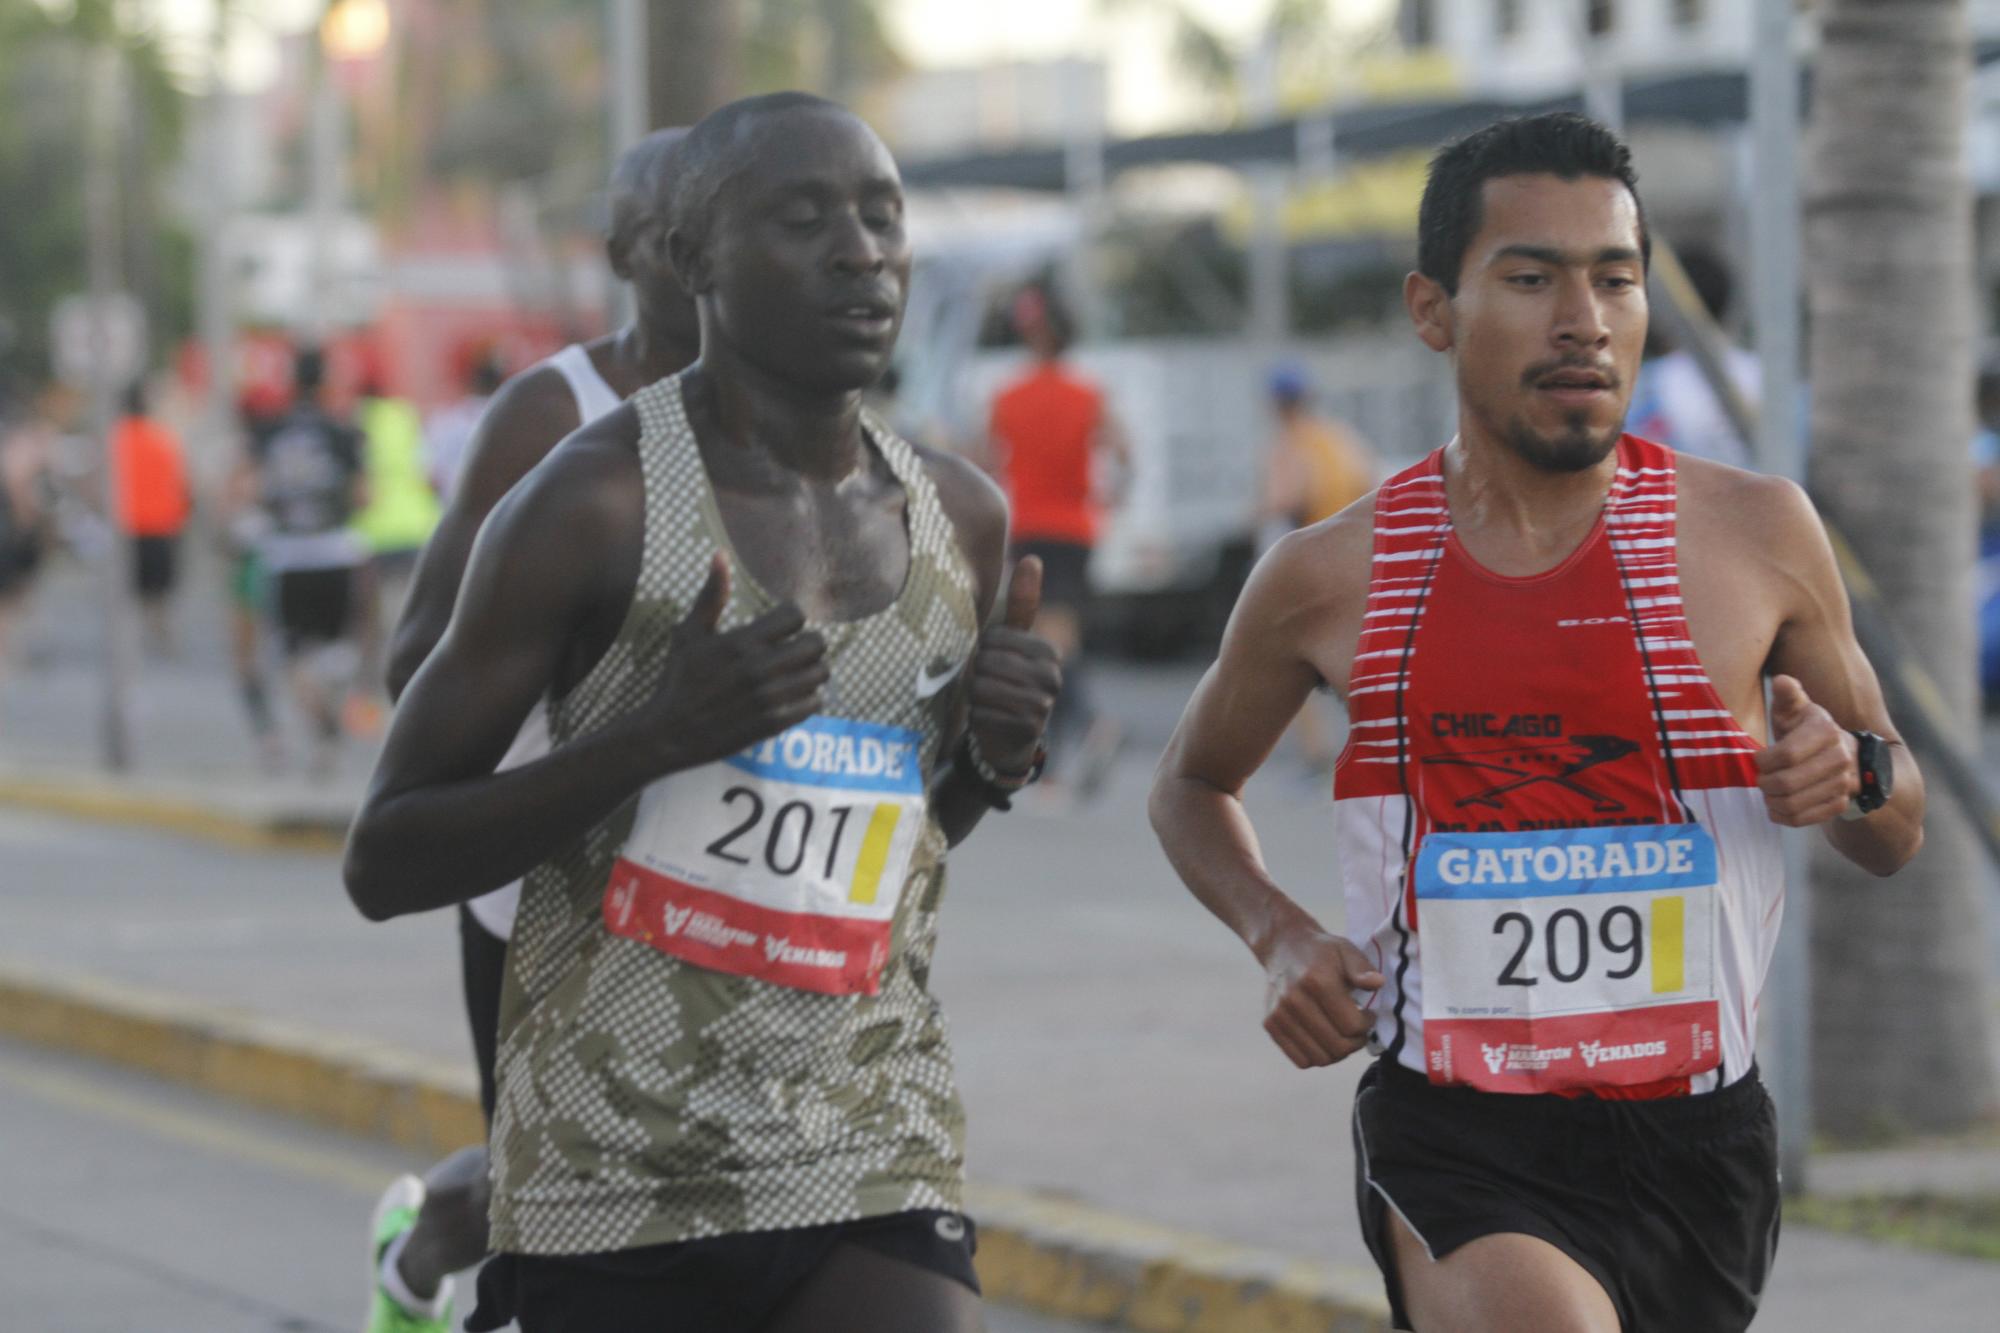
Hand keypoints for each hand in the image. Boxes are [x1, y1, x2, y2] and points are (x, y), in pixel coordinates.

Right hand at [640, 553, 828, 773]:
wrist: (671, 733)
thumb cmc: (679, 680)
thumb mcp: (689, 634)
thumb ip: (711, 595)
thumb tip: (720, 554)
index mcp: (742, 642)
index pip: (795, 616)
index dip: (792, 617)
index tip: (782, 625)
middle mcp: (760, 668)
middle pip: (816, 643)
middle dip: (808, 642)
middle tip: (796, 648)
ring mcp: (770, 697)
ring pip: (820, 674)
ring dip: (812, 670)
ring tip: (797, 671)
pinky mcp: (775, 723)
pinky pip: (815, 703)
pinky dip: (810, 698)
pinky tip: (794, 695)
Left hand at [966, 556, 1061, 774]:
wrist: (1008, 738)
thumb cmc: (1008, 680)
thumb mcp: (1014, 643)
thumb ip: (1023, 603)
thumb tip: (1033, 558)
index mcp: (1048, 652)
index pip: (995, 639)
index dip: (984, 650)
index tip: (994, 664)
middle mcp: (1052, 677)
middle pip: (988, 662)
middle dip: (978, 673)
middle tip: (988, 684)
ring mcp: (1042, 705)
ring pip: (983, 686)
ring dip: (976, 694)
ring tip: (988, 700)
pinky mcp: (1026, 728)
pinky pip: (983, 710)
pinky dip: (977, 715)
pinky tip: (989, 717)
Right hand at [1258, 915, 1384, 1068]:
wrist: (1283, 946)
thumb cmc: (1321, 951)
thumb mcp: (1346, 950)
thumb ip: (1362, 968)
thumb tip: (1378, 983)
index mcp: (1317, 981)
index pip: (1352, 1025)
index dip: (1367, 1025)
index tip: (1368, 1015)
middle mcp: (1295, 1000)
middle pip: (1337, 1046)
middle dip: (1356, 1042)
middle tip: (1358, 1030)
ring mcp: (1279, 1014)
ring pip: (1320, 1058)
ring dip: (1338, 1053)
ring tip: (1342, 1035)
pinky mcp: (1270, 1025)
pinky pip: (1301, 1060)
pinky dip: (1317, 1056)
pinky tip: (1324, 1039)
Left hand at [1756, 674, 1859, 825]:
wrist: (1846, 754)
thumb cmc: (1807, 730)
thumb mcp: (1796, 710)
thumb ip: (1787, 696)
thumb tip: (1781, 680)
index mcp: (1826, 731)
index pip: (1787, 754)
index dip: (1764, 761)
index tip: (1756, 759)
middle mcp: (1840, 758)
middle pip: (1788, 782)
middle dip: (1765, 783)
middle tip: (1758, 779)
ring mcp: (1843, 783)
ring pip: (1795, 803)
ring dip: (1772, 802)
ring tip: (1766, 793)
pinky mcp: (1839, 804)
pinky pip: (1806, 819)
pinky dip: (1784, 817)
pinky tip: (1775, 808)